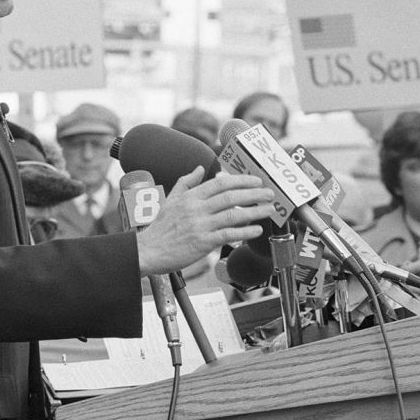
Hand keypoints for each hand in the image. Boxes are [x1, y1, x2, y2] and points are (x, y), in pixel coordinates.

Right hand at [135, 167, 273, 276]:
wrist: (149, 251)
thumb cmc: (160, 228)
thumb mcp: (171, 199)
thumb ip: (186, 182)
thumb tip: (200, 168)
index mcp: (190, 197)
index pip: (219, 183)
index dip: (241, 180)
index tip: (256, 181)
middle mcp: (196, 208)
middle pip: (230, 196)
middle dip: (253, 193)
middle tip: (270, 193)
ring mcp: (200, 225)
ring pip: (233, 214)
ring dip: (254, 211)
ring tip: (269, 210)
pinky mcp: (203, 242)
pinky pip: (228, 234)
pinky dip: (245, 232)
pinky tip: (257, 230)